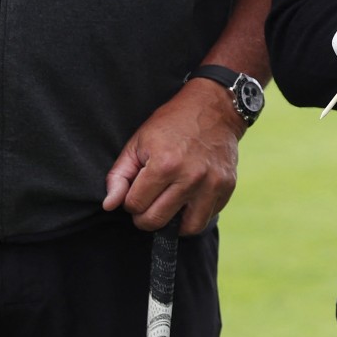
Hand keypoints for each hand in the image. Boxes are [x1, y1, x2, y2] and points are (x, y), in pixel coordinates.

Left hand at [102, 82, 242, 235]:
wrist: (214, 108)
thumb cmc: (171, 124)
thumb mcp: (138, 143)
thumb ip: (119, 176)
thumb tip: (109, 206)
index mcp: (164, 165)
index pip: (135, 206)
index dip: (131, 201)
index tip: (138, 189)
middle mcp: (190, 178)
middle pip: (156, 221)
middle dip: (146, 216)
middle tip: (150, 201)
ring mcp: (212, 184)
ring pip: (186, 229)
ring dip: (174, 222)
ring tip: (170, 206)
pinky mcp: (227, 187)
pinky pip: (207, 217)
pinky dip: (195, 214)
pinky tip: (190, 198)